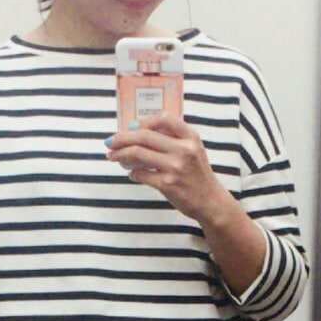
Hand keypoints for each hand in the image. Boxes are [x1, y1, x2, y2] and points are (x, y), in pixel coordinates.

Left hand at [107, 114, 225, 225]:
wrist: (210, 201)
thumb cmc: (197, 175)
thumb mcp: (193, 149)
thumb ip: (173, 138)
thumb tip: (137, 130)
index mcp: (190, 137)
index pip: (163, 119)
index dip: (143, 121)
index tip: (131, 126)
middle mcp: (183, 149)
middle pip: (144, 136)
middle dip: (122, 138)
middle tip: (110, 142)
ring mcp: (175, 167)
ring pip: (137, 154)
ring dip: (120, 155)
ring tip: (113, 156)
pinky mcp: (167, 184)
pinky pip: (140, 174)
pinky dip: (132, 173)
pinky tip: (132, 173)